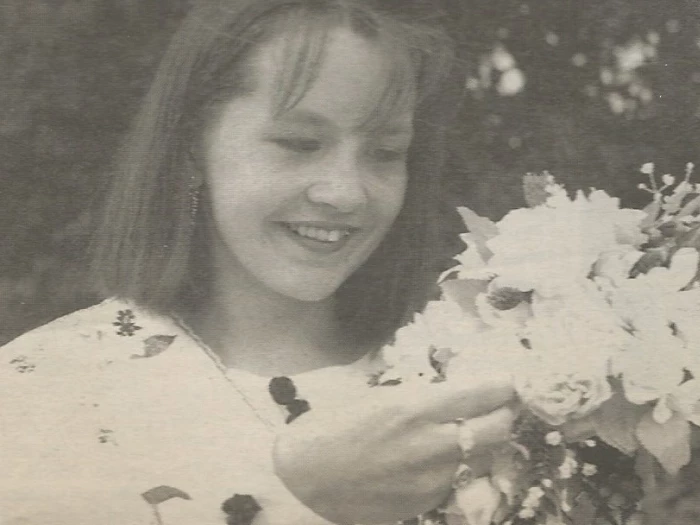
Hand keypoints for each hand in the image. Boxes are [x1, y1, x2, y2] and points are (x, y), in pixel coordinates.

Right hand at [273, 376, 515, 523]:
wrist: (303, 478)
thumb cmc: (331, 426)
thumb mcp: (378, 397)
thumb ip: (421, 397)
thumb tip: (454, 395)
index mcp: (417, 407)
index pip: (484, 393)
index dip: (503, 386)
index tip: (506, 383)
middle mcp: (434, 443)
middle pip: (499, 428)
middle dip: (505, 414)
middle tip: (500, 407)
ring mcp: (434, 477)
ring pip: (481, 456)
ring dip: (480, 443)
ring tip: (463, 433)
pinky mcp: (428, 502)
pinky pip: (455, 478)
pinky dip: (453, 466)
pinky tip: (430, 460)